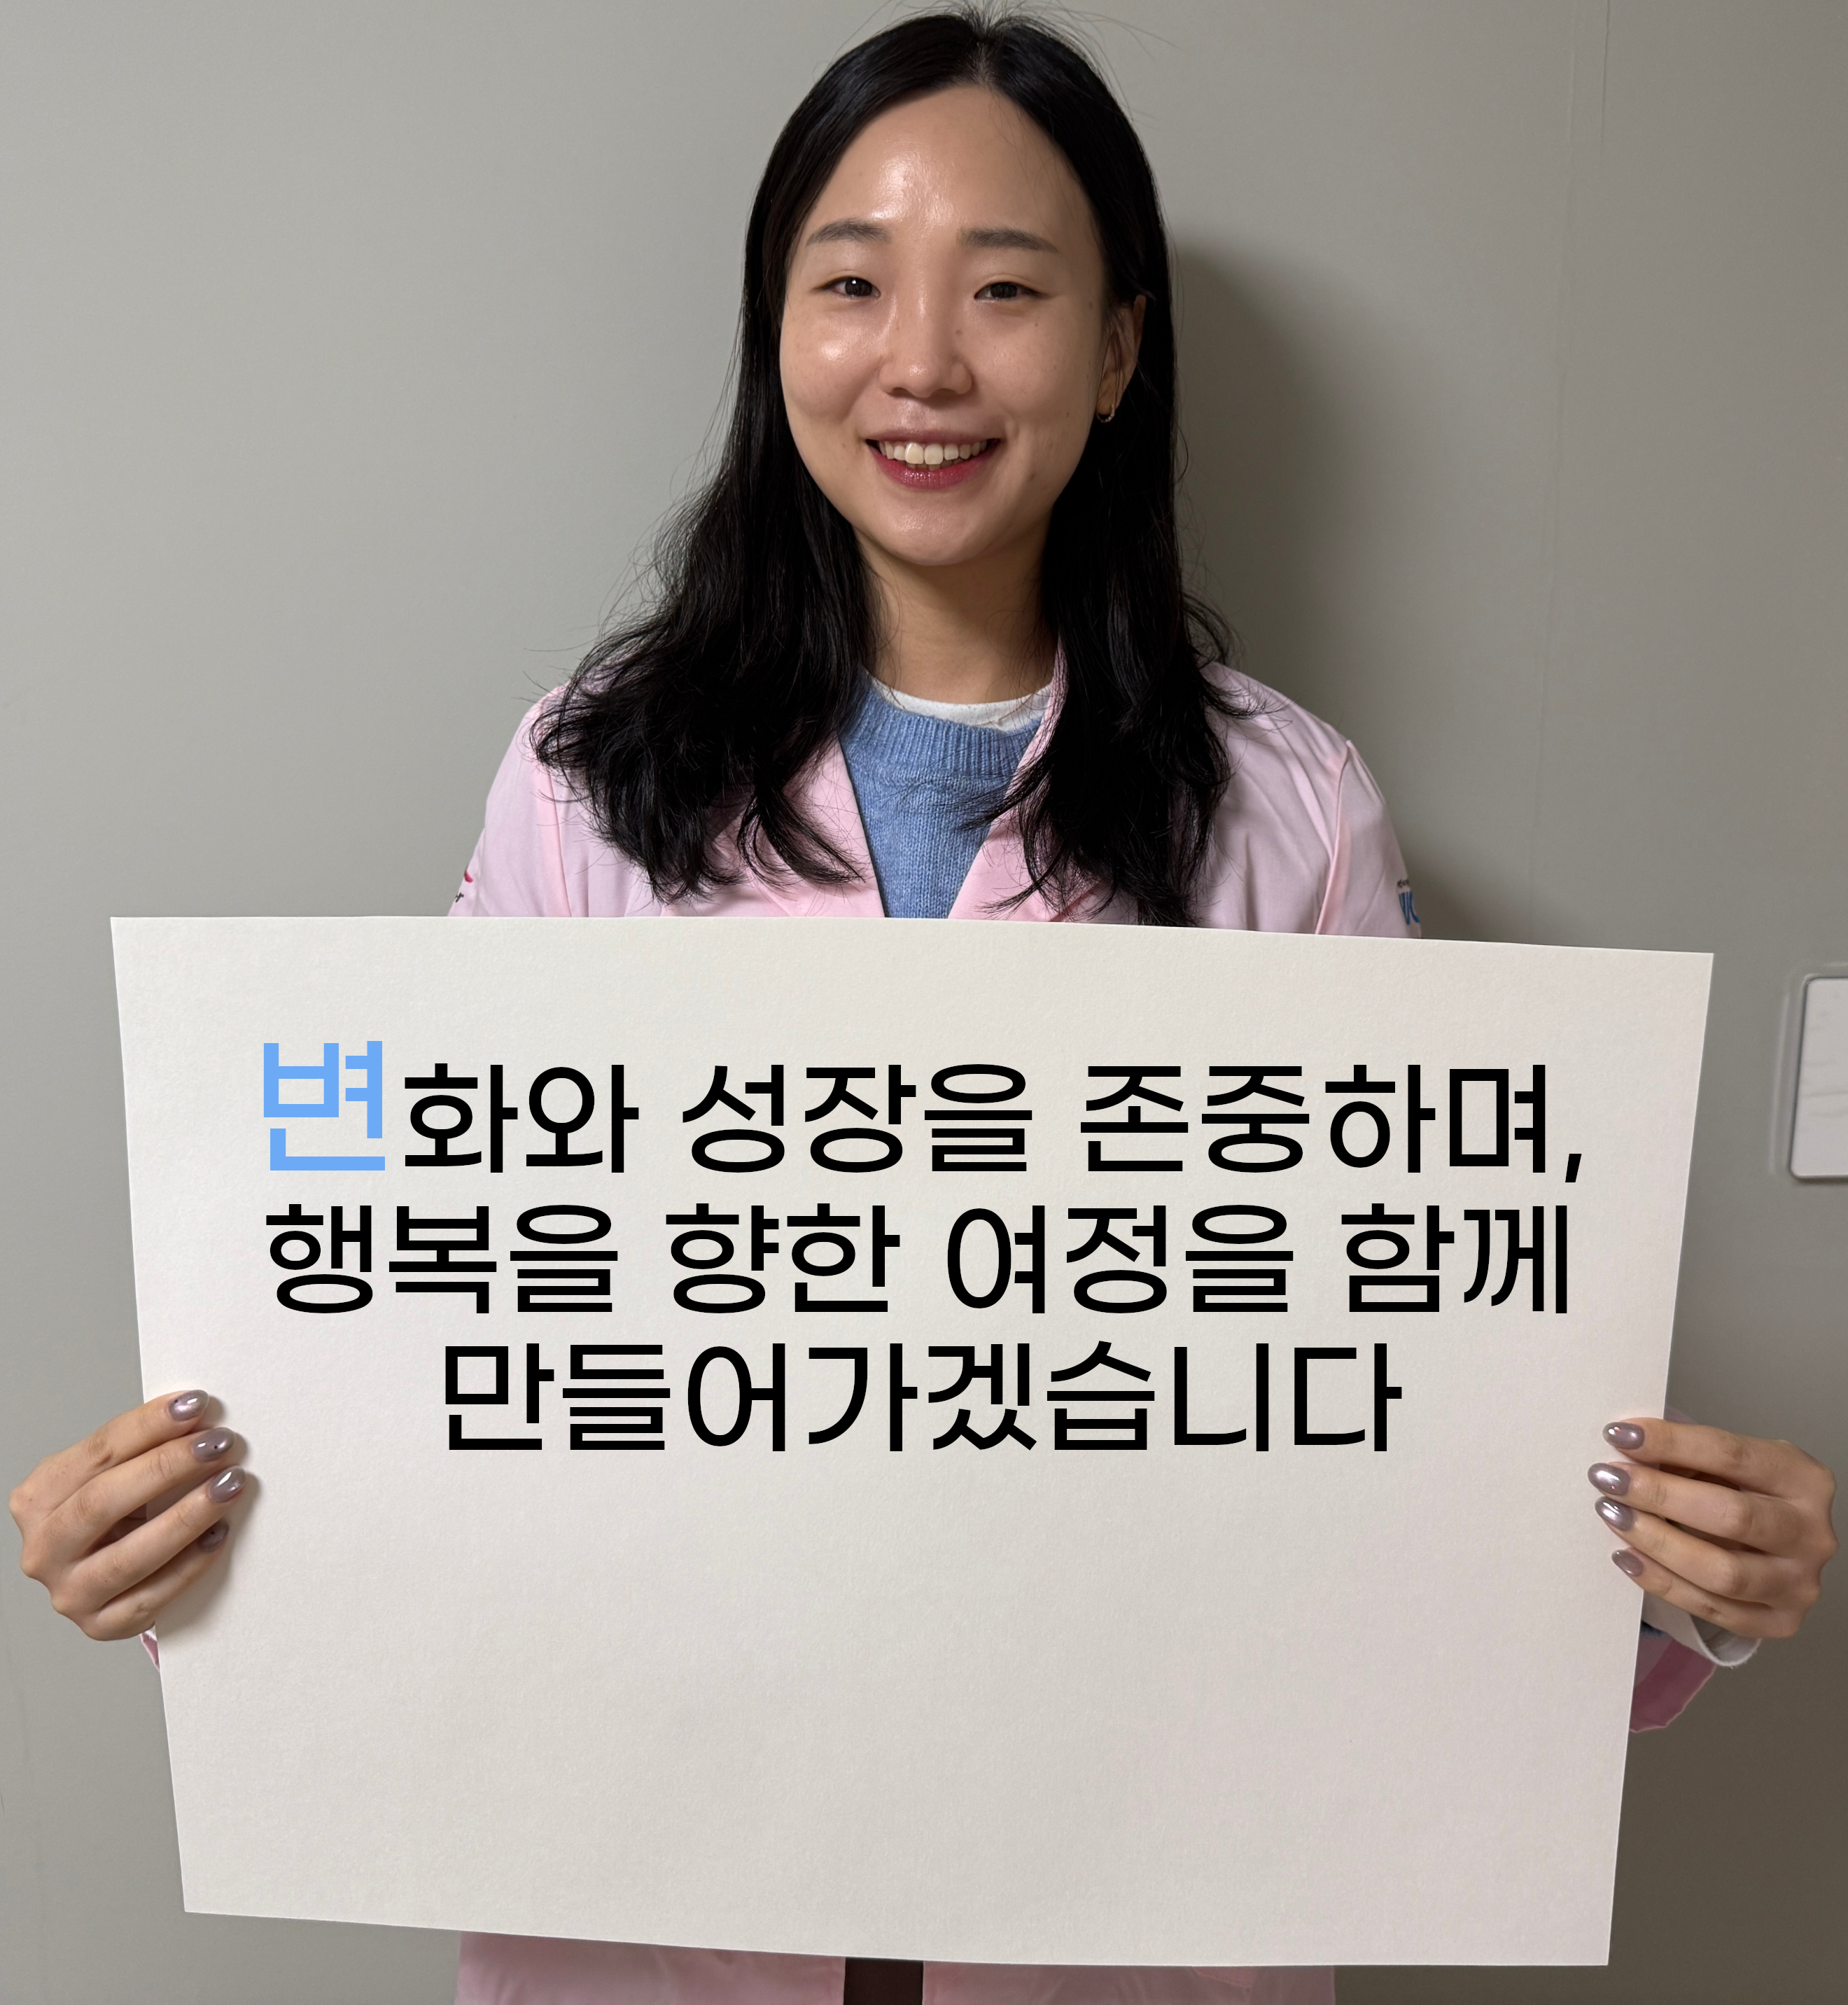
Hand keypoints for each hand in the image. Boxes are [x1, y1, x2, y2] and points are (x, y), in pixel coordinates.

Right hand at [11, 1391, 247, 1640]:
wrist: (103, 1573)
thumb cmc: (113, 1514)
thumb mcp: (111, 1474)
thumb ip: (142, 1448)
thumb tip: (198, 1416)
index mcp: (38, 1499)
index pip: (96, 1453)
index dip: (149, 1425)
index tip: (196, 1404)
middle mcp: (44, 1549)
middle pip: (103, 1502)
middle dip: (167, 1467)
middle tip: (218, 1444)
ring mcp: (69, 1593)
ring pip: (128, 1556)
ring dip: (187, 1516)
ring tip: (229, 1485)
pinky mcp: (101, 1626)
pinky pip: (150, 1597)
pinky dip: (189, 1565)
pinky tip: (218, 1535)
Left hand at [1589, 1417, 1835, 1639]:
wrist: (1776, 1545)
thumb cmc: (1743, 1492)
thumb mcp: (1728, 1464)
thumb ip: (1687, 1457)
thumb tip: (1625, 1450)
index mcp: (1804, 1480)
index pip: (1732, 1455)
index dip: (1672, 1443)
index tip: (1619, 1435)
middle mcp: (1811, 1534)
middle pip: (1732, 1516)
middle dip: (1661, 1495)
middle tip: (1609, 1479)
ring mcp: (1799, 1584)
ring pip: (1722, 1572)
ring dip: (1657, 1542)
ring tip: (1612, 1516)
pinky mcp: (1779, 1622)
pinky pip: (1711, 1608)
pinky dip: (1661, 1582)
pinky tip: (1626, 1556)